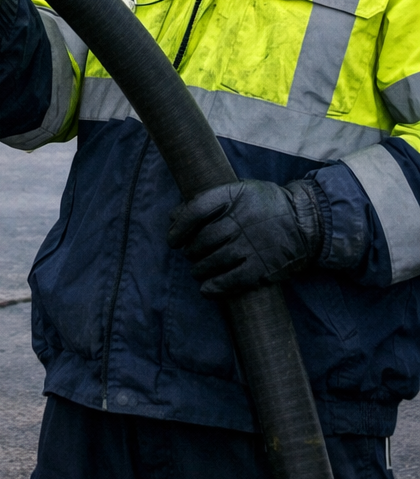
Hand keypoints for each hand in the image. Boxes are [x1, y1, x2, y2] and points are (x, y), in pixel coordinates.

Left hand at [167, 179, 323, 297]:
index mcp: (233, 197)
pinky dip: (215, 287)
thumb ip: (208, 201)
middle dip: (190, 250)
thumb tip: (174, 215)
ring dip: (199, 269)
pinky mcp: (261, 267)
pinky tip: (206, 289)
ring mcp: (251, 245)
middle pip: (203, 239)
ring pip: (213, 261)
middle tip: (190, 254)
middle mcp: (240, 221)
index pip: (196, 210)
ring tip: (198, 270)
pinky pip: (232, 281)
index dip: (179, 226)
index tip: (173, 239)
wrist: (306, 222)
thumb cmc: (266, 205)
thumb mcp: (240, 190)